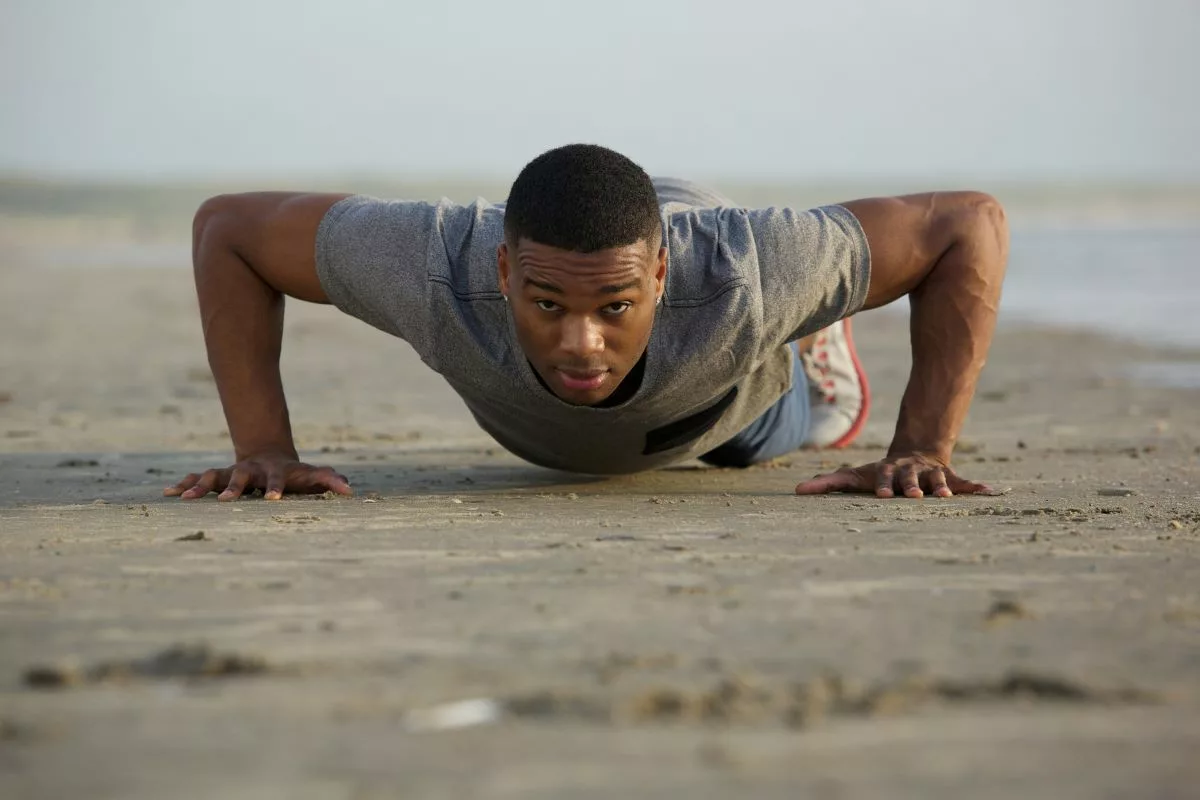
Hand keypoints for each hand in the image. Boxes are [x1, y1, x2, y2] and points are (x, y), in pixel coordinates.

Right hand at [164, 453, 352, 500]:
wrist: (268, 454)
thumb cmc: (295, 473)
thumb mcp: (312, 476)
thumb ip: (330, 480)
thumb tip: (350, 490)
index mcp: (274, 472)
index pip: (278, 481)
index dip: (277, 489)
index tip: (274, 500)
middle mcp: (250, 471)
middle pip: (241, 477)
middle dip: (232, 489)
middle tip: (224, 502)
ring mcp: (232, 472)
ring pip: (214, 477)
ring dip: (201, 487)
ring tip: (184, 499)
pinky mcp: (218, 476)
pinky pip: (198, 479)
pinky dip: (184, 484)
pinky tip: (167, 492)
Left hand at [794, 453, 997, 498]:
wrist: (914, 451)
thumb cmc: (878, 473)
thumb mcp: (852, 476)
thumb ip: (825, 483)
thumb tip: (795, 490)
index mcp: (887, 472)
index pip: (883, 478)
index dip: (883, 485)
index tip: (883, 495)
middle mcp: (909, 471)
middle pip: (910, 478)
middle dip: (911, 486)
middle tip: (914, 496)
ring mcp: (929, 473)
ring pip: (936, 479)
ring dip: (941, 487)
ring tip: (947, 496)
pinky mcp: (947, 476)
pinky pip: (963, 481)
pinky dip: (977, 486)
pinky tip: (992, 492)